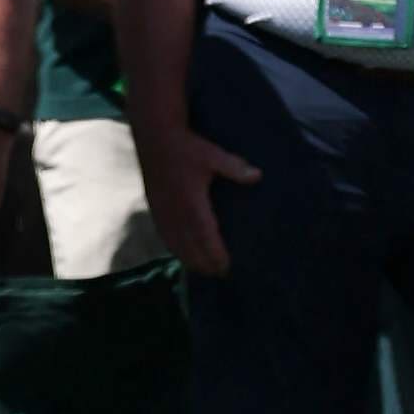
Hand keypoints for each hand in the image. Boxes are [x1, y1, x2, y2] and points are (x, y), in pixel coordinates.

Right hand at [134, 123, 260, 282]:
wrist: (155, 139)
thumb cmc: (187, 147)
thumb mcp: (213, 155)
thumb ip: (235, 167)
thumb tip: (258, 176)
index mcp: (192, 202)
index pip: (205, 235)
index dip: (214, 254)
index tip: (225, 267)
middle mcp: (176, 212)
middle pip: (190, 246)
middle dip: (204, 263)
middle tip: (219, 274)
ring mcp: (163, 212)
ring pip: (176, 244)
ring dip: (189, 259)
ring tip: (204, 271)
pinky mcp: (155, 209)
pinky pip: (165, 236)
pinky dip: (174, 249)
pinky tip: (181, 254)